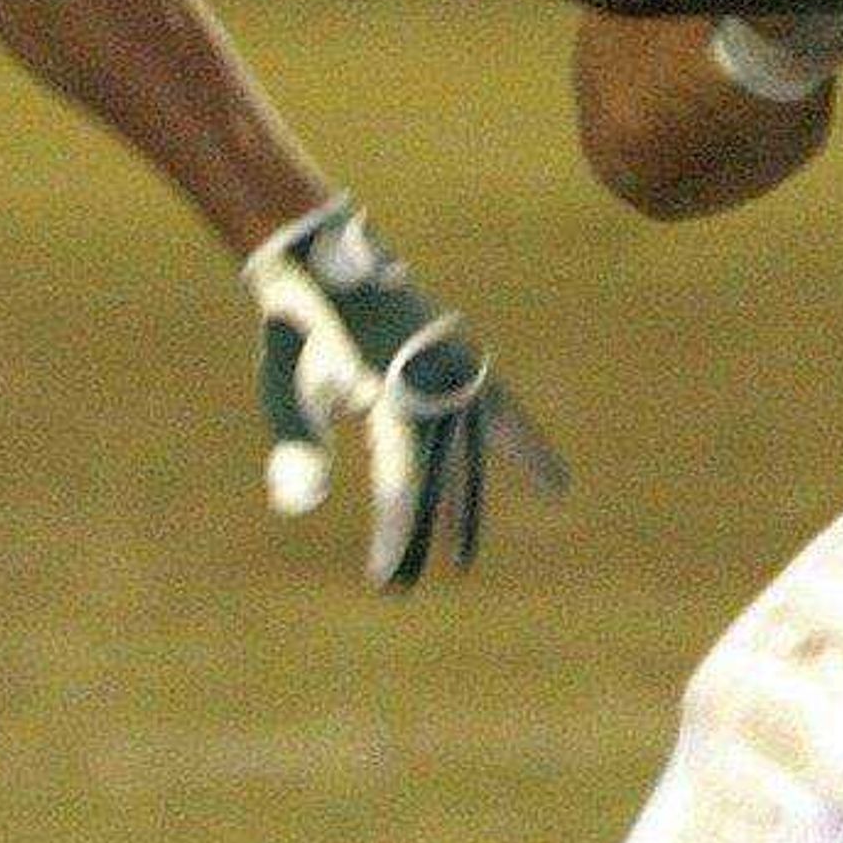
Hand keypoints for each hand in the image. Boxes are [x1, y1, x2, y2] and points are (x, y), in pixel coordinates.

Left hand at [246, 197, 565, 585]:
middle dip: (420, 535)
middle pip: (439, 477)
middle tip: (401, 585)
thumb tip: (299, 505)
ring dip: (464, 508)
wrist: (322, 257)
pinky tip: (555, 486)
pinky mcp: (463, 360)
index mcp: (393, 389)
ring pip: (471, 455)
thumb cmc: (298, 328)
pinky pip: (501, 417)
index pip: (402, 479)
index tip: (381, 576)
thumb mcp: (286, 387)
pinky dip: (526, 450)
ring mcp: (456, 369)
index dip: (394, 532)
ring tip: (463, 560)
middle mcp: (436, 382)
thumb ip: (294, 446)